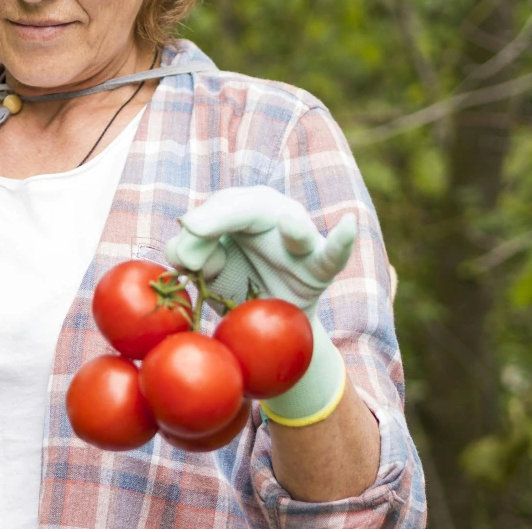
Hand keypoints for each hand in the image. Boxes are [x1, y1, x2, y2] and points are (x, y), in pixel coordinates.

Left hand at [163, 185, 356, 316]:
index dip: (202, 219)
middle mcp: (273, 215)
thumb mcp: (203, 268)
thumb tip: (182, 253)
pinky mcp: (320, 268)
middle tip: (195, 229)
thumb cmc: (232, 281)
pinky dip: (342, 241)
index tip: (184, 234)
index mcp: (241, 210)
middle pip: (251, 207)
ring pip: (295, 228)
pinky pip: (332, 255)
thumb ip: (188, 253)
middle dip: (222, 216)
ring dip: (293, 228)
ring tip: (289, 223)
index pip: (221, 205)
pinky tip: (349, 225)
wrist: (264, 325)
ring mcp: (300, 241)